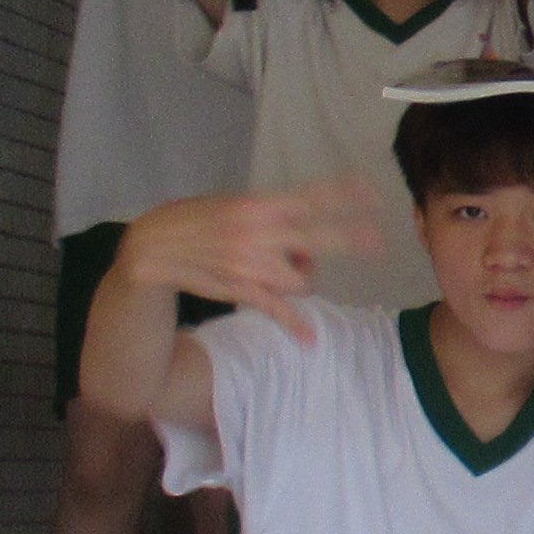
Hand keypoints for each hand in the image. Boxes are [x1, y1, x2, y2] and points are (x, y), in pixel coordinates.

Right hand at [120, 179, 396, 339]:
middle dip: (352, 239)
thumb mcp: (234, 205)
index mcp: (258, 204)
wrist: (153, 247)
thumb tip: (304, 235)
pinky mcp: (239, 289)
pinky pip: (276, 308)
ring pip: (301, 277)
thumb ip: (270, 215)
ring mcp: (250, 262)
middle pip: (317, 236)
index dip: (344, 195)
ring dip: (303, 279)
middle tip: (380, 244)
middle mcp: (258, 231)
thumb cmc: (197, 220)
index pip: (309, 197)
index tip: (373, 194)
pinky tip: (309, 339)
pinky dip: (294, 324)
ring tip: (284, 274)